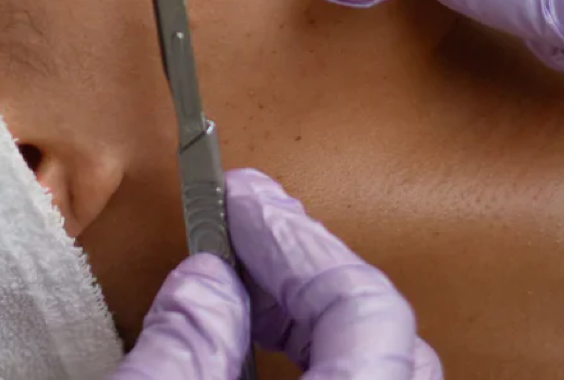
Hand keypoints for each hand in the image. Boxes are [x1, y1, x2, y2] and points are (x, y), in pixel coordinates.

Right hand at [110, 169, 441, 378]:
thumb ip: (183, 350)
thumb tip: (205, 278)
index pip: (363, 305)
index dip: (297, 239)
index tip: (241, 199)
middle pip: (380, 326)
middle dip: (304, 263)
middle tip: (244, 222)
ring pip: (377, 362)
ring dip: (309, 310)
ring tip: (246, 276)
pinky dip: (314, 357)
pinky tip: (257, 349)